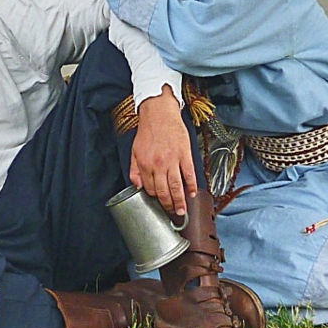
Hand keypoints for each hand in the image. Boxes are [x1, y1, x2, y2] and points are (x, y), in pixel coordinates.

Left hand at [129, 85, 196, 216]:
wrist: (159, 113)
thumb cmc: (148, 131)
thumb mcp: (135, 151)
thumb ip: (134, 170)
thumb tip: (137, 186)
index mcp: (145, 164)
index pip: (150, 189)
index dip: (155, 199)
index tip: (159, 205)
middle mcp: (158, 164)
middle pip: (164, 191)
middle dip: (168, 206)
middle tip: (173, 214)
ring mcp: (173, 160)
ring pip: (176, 186)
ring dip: (180, 201)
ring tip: (182, 211)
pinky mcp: (184, 154)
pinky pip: (189, 174)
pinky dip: (192, 185)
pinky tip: (192, 193)